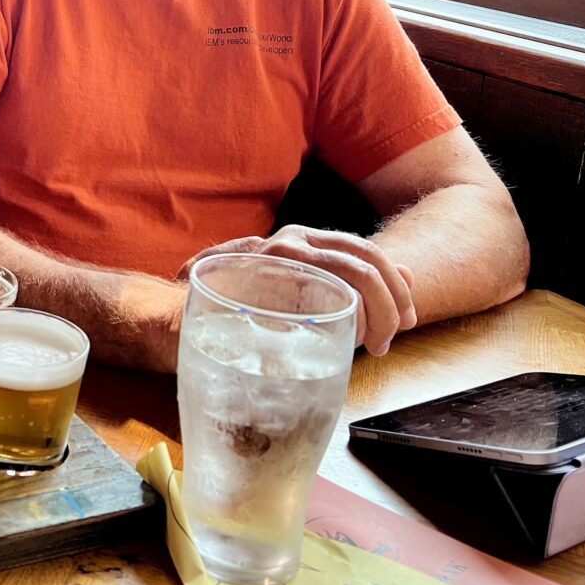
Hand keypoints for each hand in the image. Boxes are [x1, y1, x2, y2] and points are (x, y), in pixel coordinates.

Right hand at [180, 229, 415, 355]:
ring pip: (353, 275)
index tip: (409, 318)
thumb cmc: (234, 311)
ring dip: (377, 314)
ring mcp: (279, 258)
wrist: (175, 319)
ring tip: (375, 344)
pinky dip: (348, 323)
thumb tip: (407, 276)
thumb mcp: (294, 296)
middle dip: (393, 303)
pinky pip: (325, 301)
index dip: (396, 285)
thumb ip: (343, 287)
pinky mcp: (267, 284)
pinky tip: (345, 342)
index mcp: (303, 240)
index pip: (366, 252)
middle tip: (396, 336)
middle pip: (366, 262)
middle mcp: (293, 240)